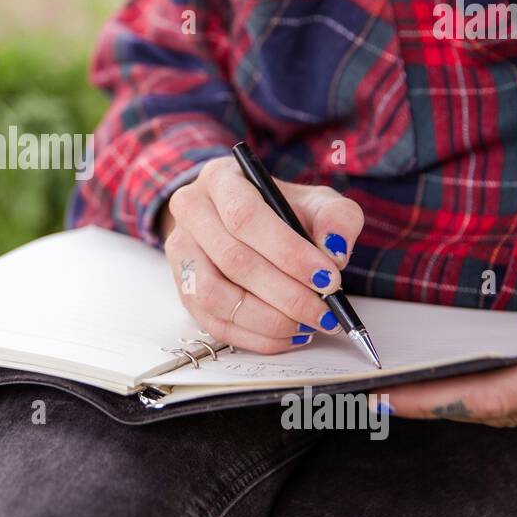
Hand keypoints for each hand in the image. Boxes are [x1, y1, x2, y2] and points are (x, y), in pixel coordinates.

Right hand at [160, 156, 363, 353]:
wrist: (248, 224)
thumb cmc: (283, 211)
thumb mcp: (317, 202)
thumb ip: (336, 218)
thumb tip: (335, 252)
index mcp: (220, 179)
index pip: (246, 216)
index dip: (288, 252)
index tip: (328, 277)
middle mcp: (191, 212)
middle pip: (232, 259)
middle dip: (286, 292)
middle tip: (325, 310)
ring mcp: (180, 254)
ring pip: (215, 296)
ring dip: (268, 319)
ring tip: (307, 324)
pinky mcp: (183, 290)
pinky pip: (214, 323)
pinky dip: (255, 337)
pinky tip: (288, 334)